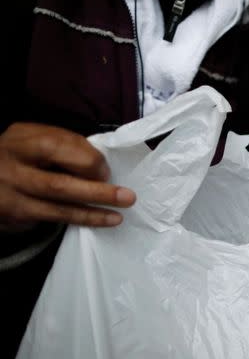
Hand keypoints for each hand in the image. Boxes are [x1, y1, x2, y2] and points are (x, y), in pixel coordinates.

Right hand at [0, 123, 135, 229]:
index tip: (106, 170)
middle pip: (58, 185)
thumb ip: (64, 146)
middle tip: (127, 197)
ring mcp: (8, 196)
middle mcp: (10, 169)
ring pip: (56, 209)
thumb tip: (101, 166)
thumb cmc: (21, 154)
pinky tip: (97, 221)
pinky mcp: (11, 217)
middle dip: (97, 192)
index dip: (86, 160)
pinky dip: (77, 220)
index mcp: (20, 141)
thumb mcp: (34, 137)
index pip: (56, 147)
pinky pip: (49, 220)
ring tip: (117, 216)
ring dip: (91, 214)